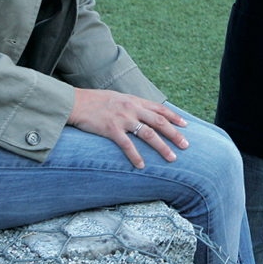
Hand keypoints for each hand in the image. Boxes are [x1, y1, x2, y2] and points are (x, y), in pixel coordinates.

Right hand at [69, 88, 188, 168]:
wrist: (76, 102)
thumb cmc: (95, 101)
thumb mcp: (118, 98)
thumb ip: (131, 105)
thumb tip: (142, 112)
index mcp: (134, 101)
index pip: (159, 109)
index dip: (173, 117)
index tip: (185, 125)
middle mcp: (132, 109)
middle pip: (159, 122)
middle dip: (174, 134)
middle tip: (186, 145)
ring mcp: (122, 119)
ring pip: (148, 134)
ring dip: (162, 147)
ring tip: (172, 158)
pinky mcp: (111, 130)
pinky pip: (127, 145)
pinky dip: (135, 156)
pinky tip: (141, 166)